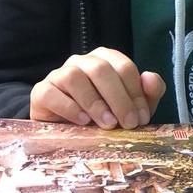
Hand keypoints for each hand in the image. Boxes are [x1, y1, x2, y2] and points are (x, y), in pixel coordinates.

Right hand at [30, 47, 165, 128]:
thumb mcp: (130, 108)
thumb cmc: (103, 116)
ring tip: (107, 124)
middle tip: (127, 124)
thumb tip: (150, 77)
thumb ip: (147, 94)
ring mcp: (59, 74)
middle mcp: (81, 62)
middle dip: (118, 98)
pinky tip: (83, 122)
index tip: (141, 118)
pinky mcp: (41, 91)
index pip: (124, 67)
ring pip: (74, 77)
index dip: (135, 92)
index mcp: (105, 60)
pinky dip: (69, 107)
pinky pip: (51, 93)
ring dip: (94, 102)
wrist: (67, 132)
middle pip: (100, 69)